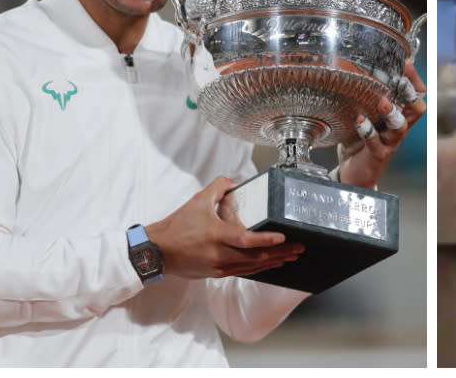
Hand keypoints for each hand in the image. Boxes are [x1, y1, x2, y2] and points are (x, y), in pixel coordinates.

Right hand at [147, 176, 303, 278]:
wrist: (157, 251)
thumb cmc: (176, 226)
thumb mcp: (198, 200)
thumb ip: (219, 187)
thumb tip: (237, 182)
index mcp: (216, 235)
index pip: (246, 240)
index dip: (267, 240)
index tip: (284, 237)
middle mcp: (219, 254)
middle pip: (256, 257)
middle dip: (280, 253)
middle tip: (298, 247)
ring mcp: (218, 266)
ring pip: (252, 267)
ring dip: (274, 261)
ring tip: (291, 256)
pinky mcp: (216, 273)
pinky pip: (243, 271)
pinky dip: (260, 267)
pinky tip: (271, 263)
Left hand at [337, 60, 426, 189]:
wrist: (354, 173)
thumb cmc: (359, 141)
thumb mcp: (364, 115)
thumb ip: (363, 98)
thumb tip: (351, 69)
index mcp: (399, 115)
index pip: (417, 95)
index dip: (415, 79)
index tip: (405, 62)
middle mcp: (399, 127)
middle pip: (416, 109)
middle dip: (410, 93)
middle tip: (400, 80)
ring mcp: (390, 142)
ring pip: (400, 126)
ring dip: (392, 113)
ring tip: (383, 102)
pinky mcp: (378, 155)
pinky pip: (376, 143)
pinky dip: (368, 131)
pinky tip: (359, 120)